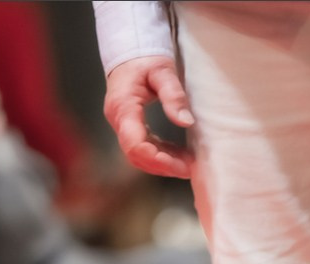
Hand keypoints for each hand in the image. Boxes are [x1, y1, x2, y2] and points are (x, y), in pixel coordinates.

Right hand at [103, 56, 194, 178]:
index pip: (135, 145)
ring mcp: (122, 124)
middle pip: (136, 156)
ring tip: (189, 164)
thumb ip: (173, 95)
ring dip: (164, 163)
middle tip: (191, 169)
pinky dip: (162, 155)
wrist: (130, 48)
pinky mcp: (130, 125)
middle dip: (164, 166)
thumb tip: (185, 122)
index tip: (181, 165)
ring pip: (139, 156)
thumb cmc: (145, 56)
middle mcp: (118, 119)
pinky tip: (180, 156)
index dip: (158, 159)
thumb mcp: (163, 70)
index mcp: (123, 107)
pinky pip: (143, 147)